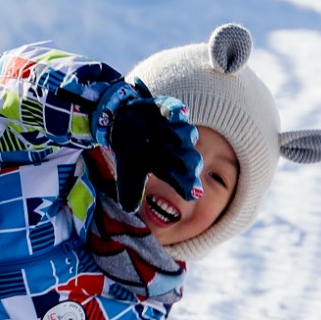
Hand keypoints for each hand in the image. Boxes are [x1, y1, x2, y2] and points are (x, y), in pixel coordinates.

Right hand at [99, 83, 201, 213]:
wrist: (125, 123)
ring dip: (182, 138)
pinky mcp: (170, 110)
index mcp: (171, 168)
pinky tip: (173, 115)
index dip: (189, 186)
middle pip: (191, 160)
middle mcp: (178, 151)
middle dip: (189, 164)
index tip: (195, 193)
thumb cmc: (133, 153)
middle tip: (186, 167)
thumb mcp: (130, 175)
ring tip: (172, 139)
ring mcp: (176, 130)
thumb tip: (128, 209)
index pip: (184, 180)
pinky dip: (176, 113)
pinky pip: (177, 111)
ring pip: (188, 135)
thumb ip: (130, 191)